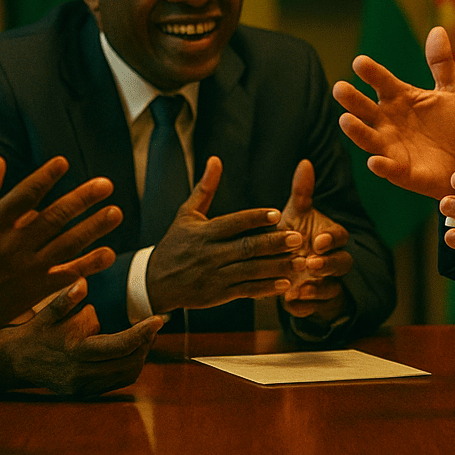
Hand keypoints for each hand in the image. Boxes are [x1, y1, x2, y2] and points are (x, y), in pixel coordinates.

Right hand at [0, 139, 123, 363]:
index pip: (23, 196)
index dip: (44, 178)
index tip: (63, 163)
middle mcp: (11, 247)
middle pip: (53, 219)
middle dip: (81, 201)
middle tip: (106, 184)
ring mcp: (25, 271)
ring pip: (65, 246)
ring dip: (92, 229)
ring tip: (115, 212)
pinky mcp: (32, 291)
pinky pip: (65, 276)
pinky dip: (87, 266)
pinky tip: (107, 253)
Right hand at [0, 278, 163, 396]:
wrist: (14, 362)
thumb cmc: (34, 331)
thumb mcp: (47, 312)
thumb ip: (65, 299)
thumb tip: (82, 282)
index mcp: (75, 351)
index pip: (119, 345)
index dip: (142, 333)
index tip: (158, 319)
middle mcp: (81, 373)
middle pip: (128, 362)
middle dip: (145, 344)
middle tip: (152, 325)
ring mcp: (83, 386)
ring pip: (125, 375)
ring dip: (139, 356)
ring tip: (143, 336)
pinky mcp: (83, 392)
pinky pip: (116, 382)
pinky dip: (128, 366)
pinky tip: (128, 350)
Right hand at [146, 156, 302, 314]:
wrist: (155, 283)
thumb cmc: (175, 244)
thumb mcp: (186, 215)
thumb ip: (205, 188)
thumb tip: (215, 160)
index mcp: (204, 233)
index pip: (233, 223)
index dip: (255, 218)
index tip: (277, 214)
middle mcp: (210, 254)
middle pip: (246, 247)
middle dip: (273, 243)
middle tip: (297, 238)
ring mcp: (215, 276)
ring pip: (250, 271)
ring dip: (276, 267)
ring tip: (299, 261)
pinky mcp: (218, 295)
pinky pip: (246, 291)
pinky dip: (265, 288)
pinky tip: (285, 284)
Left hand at [278, 160, 350, 321]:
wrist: (284, 265)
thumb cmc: (293, 235)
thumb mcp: (295, 214)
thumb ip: (302, 191)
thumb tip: (305, 162)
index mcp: (330, 238)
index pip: (340, 237)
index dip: (332, 239)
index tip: (318, 240)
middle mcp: (331, 261)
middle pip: (342, 264)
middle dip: (328, 264)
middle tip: (310, 263)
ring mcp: (324, 283)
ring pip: (332, 289)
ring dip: (318, 288)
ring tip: (300, 288)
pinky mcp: (312, 303)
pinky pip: (313, 309)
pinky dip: (303, 307)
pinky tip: (290, 302)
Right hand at [333, 26, 454, 200]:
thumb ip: (442, 63)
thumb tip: (438, 29)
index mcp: (401, 99)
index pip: (381, 82)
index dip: (371, 72)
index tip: (360, 62)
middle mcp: (391, 122)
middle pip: (366, 109)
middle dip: (352, 100)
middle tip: (340, 88)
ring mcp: (394, 148)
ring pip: (369, 138)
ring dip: (357, 131)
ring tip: (345, 120)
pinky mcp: (404, 172)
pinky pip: (389, 169)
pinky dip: (381, 165)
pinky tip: (375, 161)